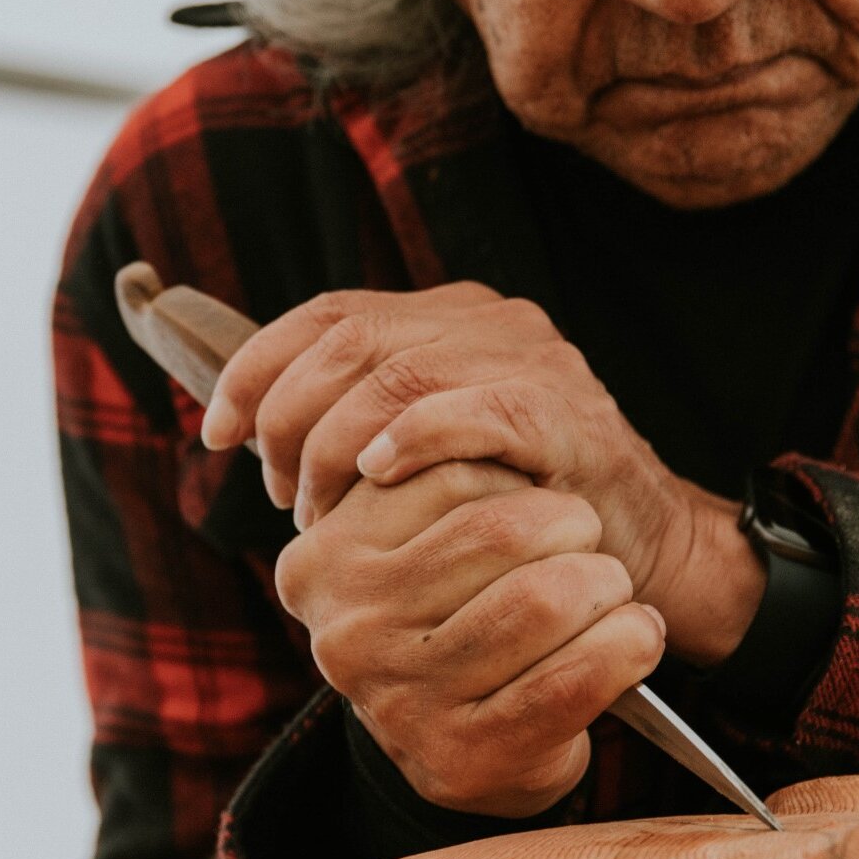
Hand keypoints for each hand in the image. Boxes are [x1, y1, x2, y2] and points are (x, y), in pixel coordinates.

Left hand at [201, 282, 695, 626]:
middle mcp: (488, 320)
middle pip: (349, 336)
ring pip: (396, 370)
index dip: (257, 368)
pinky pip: (475, 408)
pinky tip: (377, 475)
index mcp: (450, 317)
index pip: (329, 312)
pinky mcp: (563, 413)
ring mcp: (531, 360)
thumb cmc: (522, 508)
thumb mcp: (432, 453)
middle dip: (288, 416)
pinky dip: (413, 437)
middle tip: (284, 496)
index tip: (214, 431)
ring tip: (323, 510)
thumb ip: (362, 423)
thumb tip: (251, 433)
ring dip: (336, 444)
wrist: (643, 546)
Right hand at [272, 458, 667, 817]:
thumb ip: (436, 469)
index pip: (449, 471)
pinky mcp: (465, 758)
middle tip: (589, 544)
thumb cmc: (465, 613)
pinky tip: (636, 637)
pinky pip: (578, 676)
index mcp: (325, 557)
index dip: (522, 479)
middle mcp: (348, 631)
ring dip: (608, 586)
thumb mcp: (426, 535)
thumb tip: (461, 417)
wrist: (478, 743)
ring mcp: (401, 701)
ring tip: (611, 590)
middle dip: (574, 527)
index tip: (538, 502)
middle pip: (503, 530)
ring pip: (546, 598)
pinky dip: (630, 644)